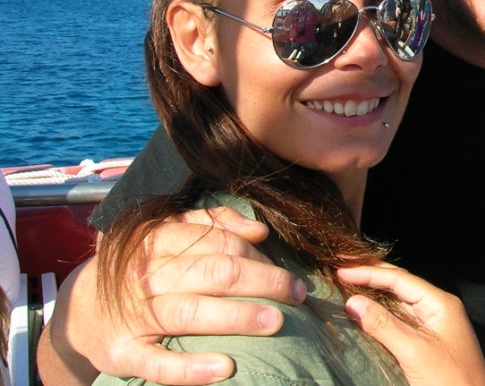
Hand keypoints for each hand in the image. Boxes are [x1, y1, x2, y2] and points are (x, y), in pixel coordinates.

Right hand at [40, 207, 307, 385]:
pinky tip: (226, 368)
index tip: (288, 271)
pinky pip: (158, 364)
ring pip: (192, 313)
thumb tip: (258, 230)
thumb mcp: (168, 233)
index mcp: (157, 238)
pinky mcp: (123, 354)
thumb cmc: (142, 268)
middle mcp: (144, 274)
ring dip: (239, 317)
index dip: (258, 256)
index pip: (220, 243)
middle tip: (297, 293)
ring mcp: (133, 315)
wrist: (81, 310)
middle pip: (215, 273)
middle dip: (264, 282)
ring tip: (277, 322)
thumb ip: (213, 222)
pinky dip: (191, 369)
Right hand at [339, 263, 484, 385]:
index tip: (342, 272)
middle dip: (372, 278)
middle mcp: (438, 310)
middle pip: (400, 286)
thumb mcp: (414, 351)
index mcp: (440, 303)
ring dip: (375, 296)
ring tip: (348, 289)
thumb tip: (354, 302)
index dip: (369, 274)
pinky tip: (366, 316)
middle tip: (343, 272)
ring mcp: (434, 327)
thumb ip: (383, 325)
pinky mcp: (428, 344)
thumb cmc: (450, 380)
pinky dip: (381, 316)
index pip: (400, 279)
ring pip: (399, 304)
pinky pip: (401, 323)